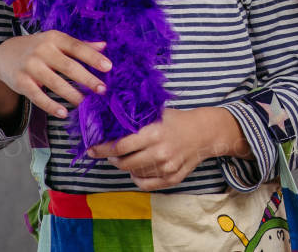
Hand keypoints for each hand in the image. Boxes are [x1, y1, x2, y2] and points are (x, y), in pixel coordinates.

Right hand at [0, 31, 110, 120]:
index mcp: (54, 38)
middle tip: (102, 89)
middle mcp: (42, 50)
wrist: (5, 55)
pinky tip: (64, 112)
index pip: (76, 47)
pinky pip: (38, 96)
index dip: (92, 57)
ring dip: (71, 94)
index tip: (108, 67)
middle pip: (68, 66)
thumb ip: (80, 45)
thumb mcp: (57, 42)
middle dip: (87, 78)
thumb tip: (104, 46)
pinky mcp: (21, 82)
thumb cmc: (38, 48)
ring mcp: (30, 66)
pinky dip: (51, 105)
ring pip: (54, 82)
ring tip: (85, 102)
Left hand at [86, 107, 252, 191]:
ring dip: (125, 166)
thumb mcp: (157, 113)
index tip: (92, 148)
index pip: (120, 146)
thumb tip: (107, 121)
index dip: (102, 149)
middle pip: (124, 163)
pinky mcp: (172, 178)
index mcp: (154, 133)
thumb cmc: (177, 120)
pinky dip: (137, 178)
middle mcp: (160, 152)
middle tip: (109, 152)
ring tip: (126, 157)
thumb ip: (136, 119)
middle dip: (111, 158)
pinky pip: (146, 184)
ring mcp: (167, 167)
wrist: (205, 132)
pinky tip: (137, 169)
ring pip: (134, 174)